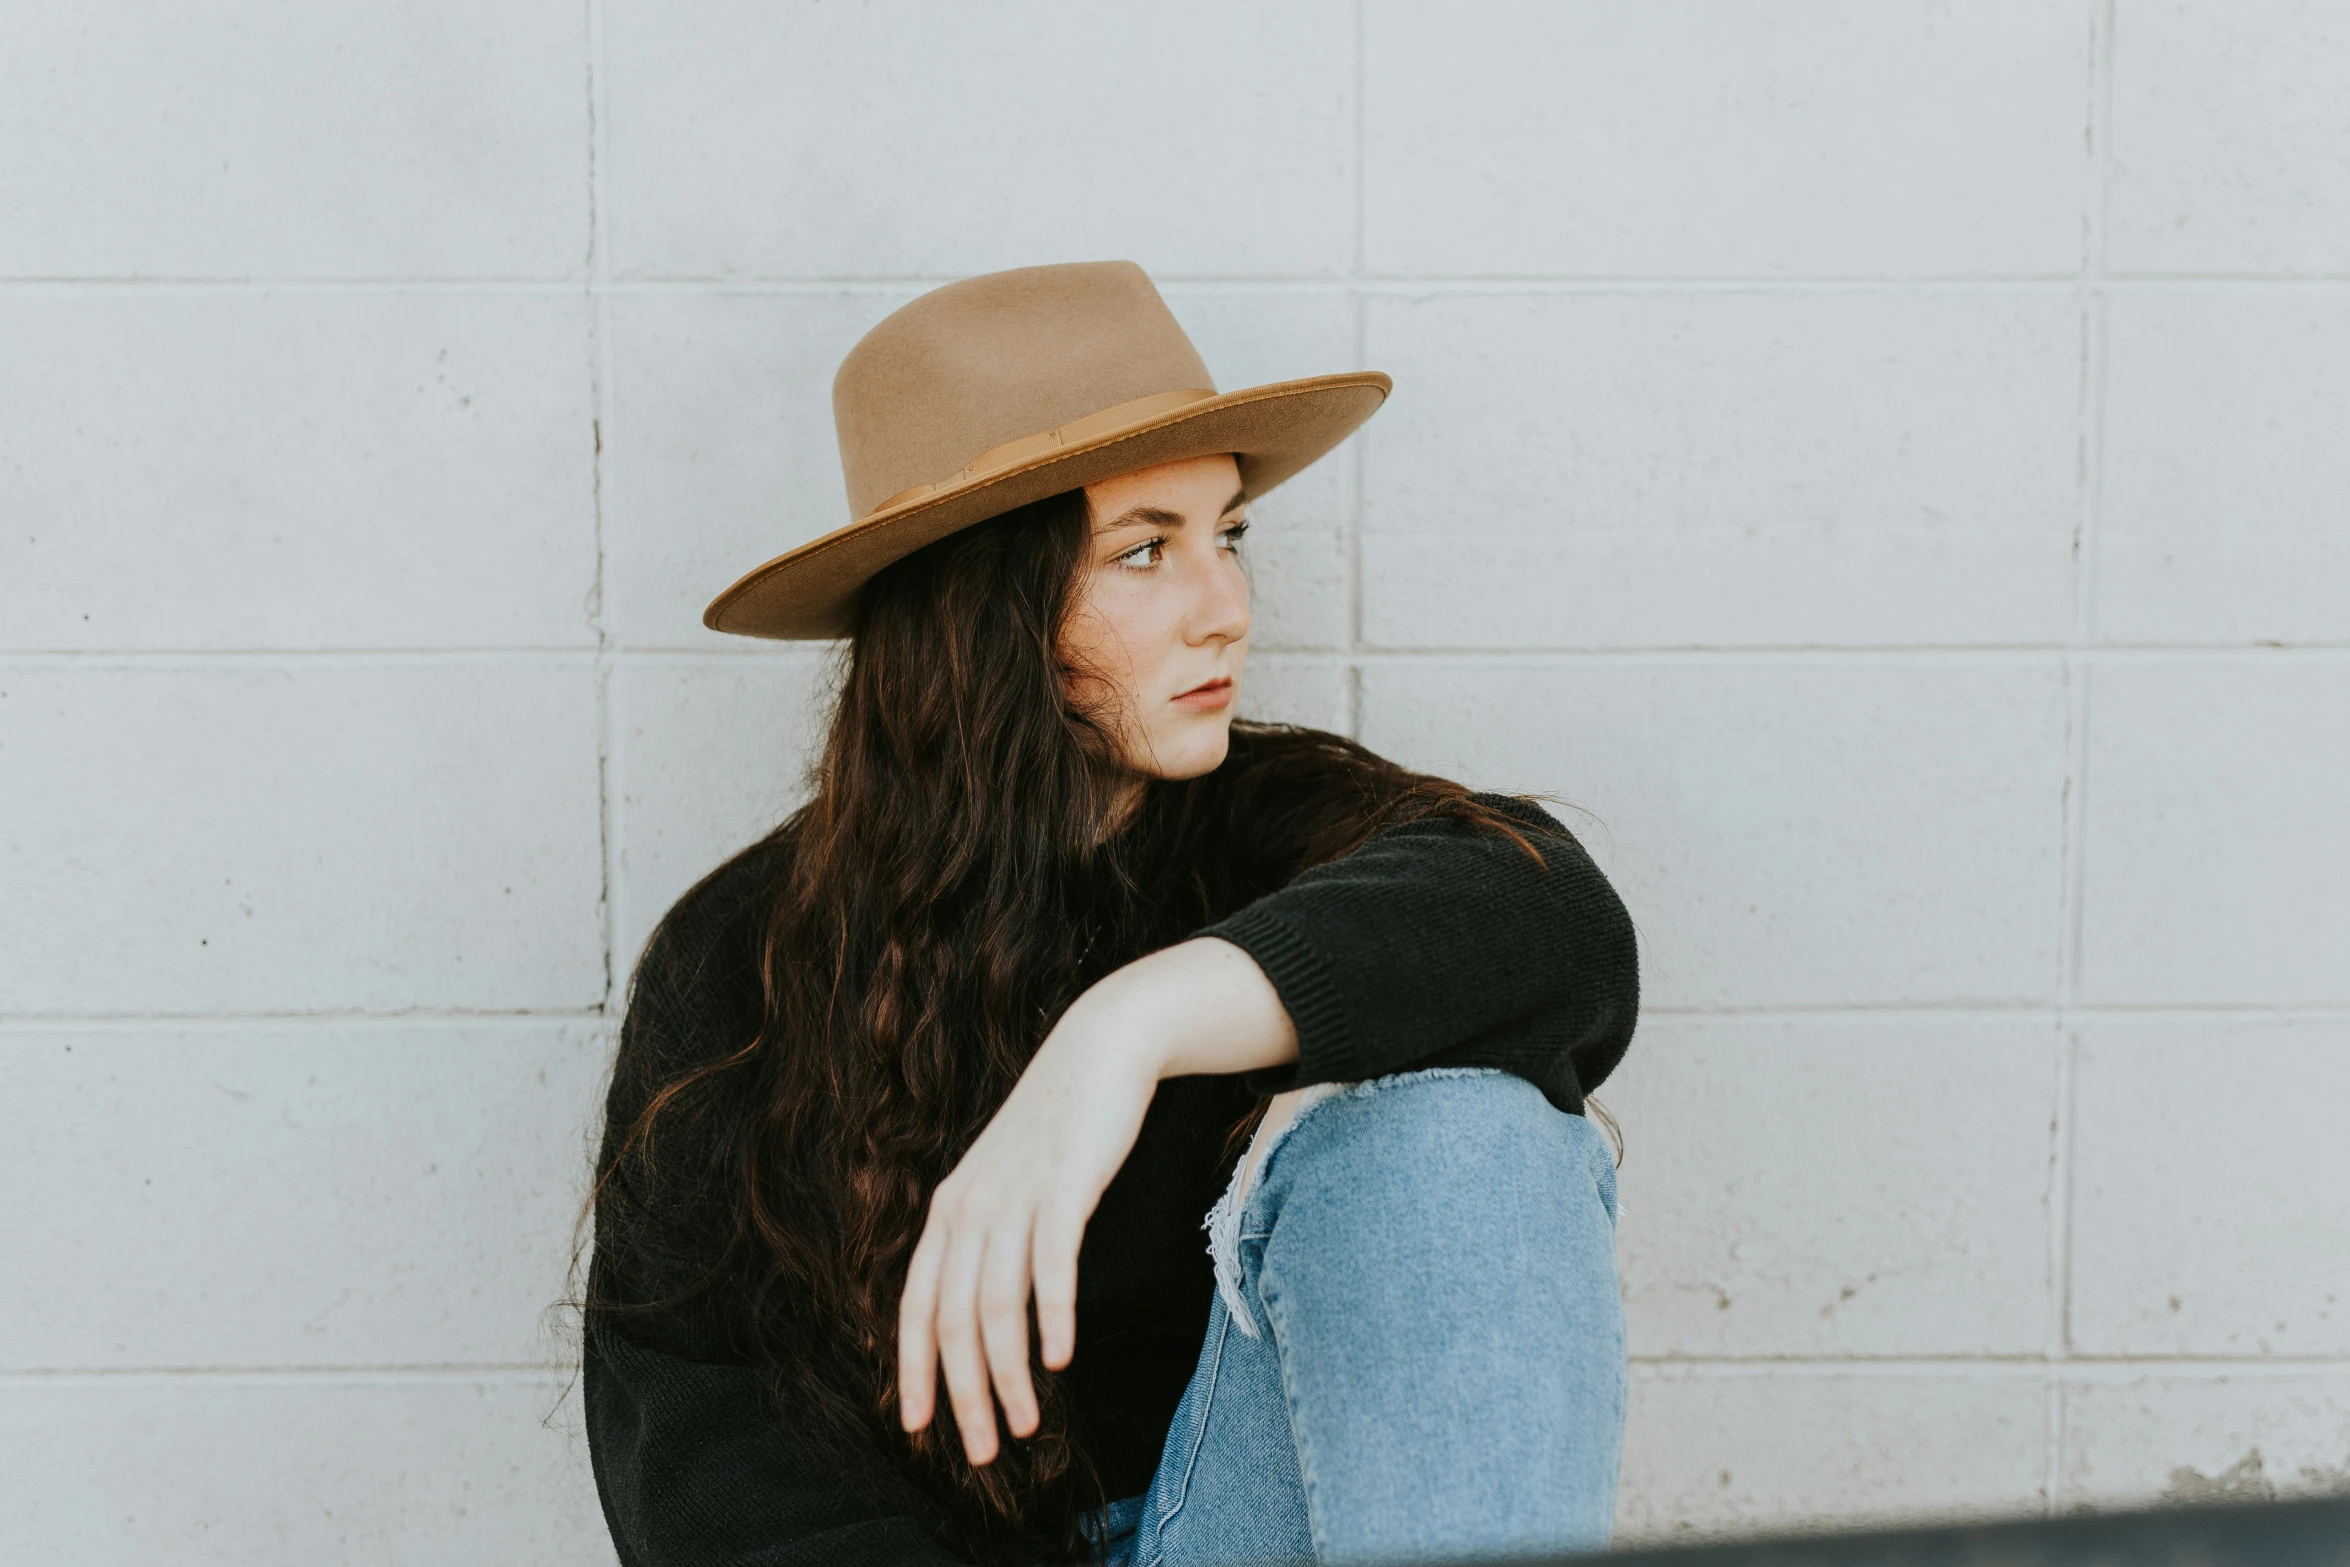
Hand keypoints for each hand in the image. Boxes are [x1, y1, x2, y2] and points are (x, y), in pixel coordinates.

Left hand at [894, 937, 1298, 1464]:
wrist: (1100, 1050)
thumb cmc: (1058, 1128)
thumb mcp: (1007, 1183)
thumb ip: (988, 1239)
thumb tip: (983, 1313)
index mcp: (948, 1211)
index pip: (916, 1307)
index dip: (913, 1372)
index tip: (921, 1432)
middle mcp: (969, 1207)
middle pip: (953, 1320)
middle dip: (964, 1395)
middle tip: (985, 1452)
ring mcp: (1015, 1195)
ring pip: (996, 1305)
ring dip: (1008, 1374)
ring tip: (1027, 1425)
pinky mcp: (1064, 1185)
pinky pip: (1050, 1263)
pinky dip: (1051, 1316)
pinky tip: (1061, 1358)